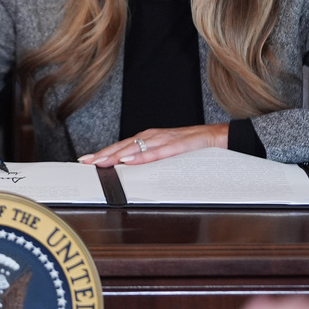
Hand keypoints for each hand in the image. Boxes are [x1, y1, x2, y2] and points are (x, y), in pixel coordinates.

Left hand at [77, 123, 228, 166]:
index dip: (104, 153)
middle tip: (86, 162)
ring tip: (101, 162)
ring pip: (136, 147)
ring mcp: (166, 139)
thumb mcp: (169, 154)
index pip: (122, 146)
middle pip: (124, 145)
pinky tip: (129, 161)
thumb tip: (131, 172)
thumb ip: (152, 160)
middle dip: (103, 154)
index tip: (85, 160)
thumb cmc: (195, 147)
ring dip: (117, 154)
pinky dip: (142, 156)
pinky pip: (158, 152)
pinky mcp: (179, 144)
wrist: (222, 137)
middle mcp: (154, 136)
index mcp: (151, 139)